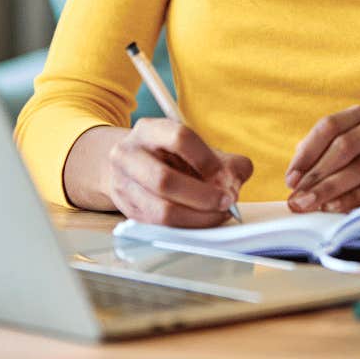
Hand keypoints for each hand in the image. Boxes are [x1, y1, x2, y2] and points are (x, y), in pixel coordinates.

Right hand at [101, 118, 252, 226]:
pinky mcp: (129, 212)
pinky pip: (160, 227)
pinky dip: (188, 227)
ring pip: (161, 210)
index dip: (206, 159)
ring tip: (219, 214)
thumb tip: (235, 184)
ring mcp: (123, 186)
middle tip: (227, 202)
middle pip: (164, 180)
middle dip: (203, 196)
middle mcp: (128, 156)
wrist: (131, 167)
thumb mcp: (197, 149)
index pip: (179, 138)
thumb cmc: (172, 157)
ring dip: (197, 217)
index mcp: (149, 130)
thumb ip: (226, 163)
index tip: (226, 175)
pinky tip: (204, 220)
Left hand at [283, 105, 359, 212]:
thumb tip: (293, 181)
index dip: (307, 153)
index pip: (329, 126)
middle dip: (317, 175)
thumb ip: (316, 162)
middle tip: (297, 199)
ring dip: (331, 188)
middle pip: (344, 145)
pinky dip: (353, 198)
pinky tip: (335, 208)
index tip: (290, 180)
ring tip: (311, 205)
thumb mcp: (340, 160)